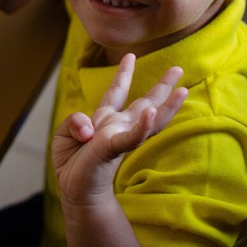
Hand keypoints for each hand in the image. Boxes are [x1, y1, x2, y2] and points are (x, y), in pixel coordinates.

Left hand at [52, 53, 187, 206]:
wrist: (74, 190)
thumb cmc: (72, 163)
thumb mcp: (64, 134)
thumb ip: (74, 121)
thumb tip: (88, 127)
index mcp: (105, 120)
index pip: (116, 92)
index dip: (123, 74)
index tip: (129, 56)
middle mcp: (117, 126)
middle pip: (144, 102)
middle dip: (162, 86)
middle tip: (178, 68)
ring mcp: (119, 137)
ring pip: (149, 119)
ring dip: (166, 105)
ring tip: (182, 90)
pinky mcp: (114, 148)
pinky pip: (131, 136)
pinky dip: (142, 124)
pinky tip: (151, 112)